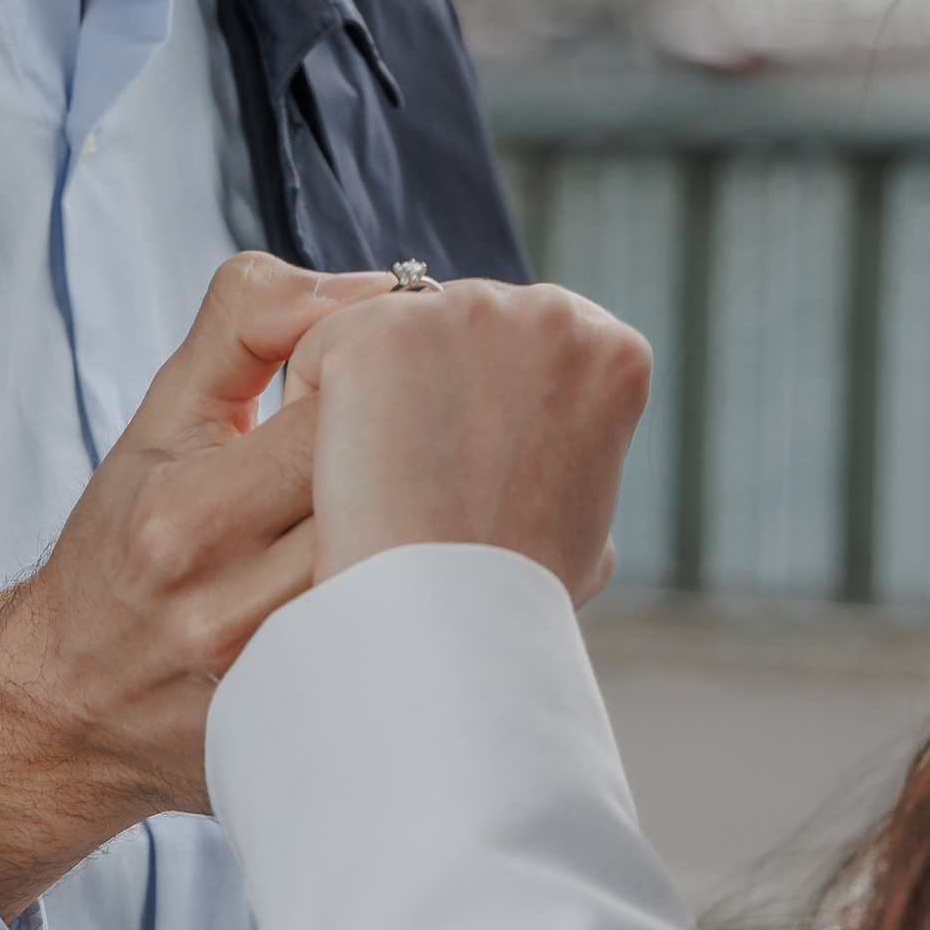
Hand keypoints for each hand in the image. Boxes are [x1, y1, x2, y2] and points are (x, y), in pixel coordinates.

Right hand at [0, 251, 393, 914]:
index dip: (397, 378)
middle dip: (439, 448)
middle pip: (395, 496)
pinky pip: (413, 642)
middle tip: (462, 424)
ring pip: (419, 572)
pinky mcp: (315, 722)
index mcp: (191, 510)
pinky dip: (440, 594)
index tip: (408, 370)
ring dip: (454, 519)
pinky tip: (443, 566)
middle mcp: (232, 602)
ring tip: (453, 492)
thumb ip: (250, 323)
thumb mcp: (162, 416)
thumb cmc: (123, 546)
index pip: (346, 412)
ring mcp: (280, 675)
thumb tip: (370, 286)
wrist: (66, 704)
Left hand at [289, 282, 651, 600]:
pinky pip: (323, 353)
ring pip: (390, 334)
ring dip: (376, 394)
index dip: (486, 406)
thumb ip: (572, 465)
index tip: (472, 471)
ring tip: (384, 480)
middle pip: (456, 325)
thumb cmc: (516, 592)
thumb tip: (555, 471)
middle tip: (414, 477)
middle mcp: (547, 311)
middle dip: (426, 387)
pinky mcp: (377, 330)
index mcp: (612, 351)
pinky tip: (342, 471)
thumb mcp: (588, 526)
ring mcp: (462, 312)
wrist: (456, 618)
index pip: (527, 343)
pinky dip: (318, 408)